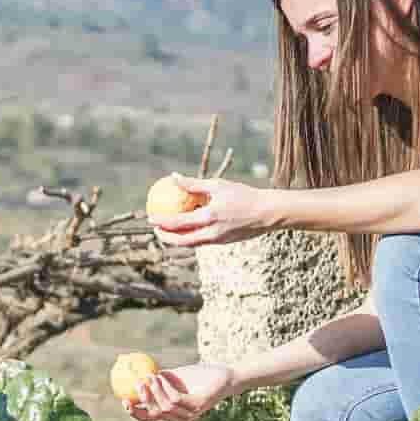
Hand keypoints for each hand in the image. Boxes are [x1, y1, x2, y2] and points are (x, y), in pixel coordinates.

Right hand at [126, 362, 234, 420]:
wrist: (225, 375)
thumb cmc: (200, 375)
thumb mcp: (174, 376)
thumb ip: (157, 378)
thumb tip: (135, 371)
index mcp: (172, 412)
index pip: (149, 417)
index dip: (134, 412)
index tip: (123, 399)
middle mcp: (180, 416)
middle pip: (154, 415)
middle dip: (142, 401)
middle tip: (135, 385)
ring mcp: (190, 413)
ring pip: (165, 407)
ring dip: (155, 390)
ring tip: (151, 374)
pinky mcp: (199, 406)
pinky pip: (176, 399)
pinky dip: (167, 387)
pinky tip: (163, 375)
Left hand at [148, 174, 275, 247]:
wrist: (269, 212)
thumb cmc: (244, 194)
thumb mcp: (218, 185)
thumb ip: (194, 184)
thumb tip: (173, 176)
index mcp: (209, 217)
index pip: (177, 223)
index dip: (161, 222)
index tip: (150, 218)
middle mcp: (212, 232)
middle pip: (181, 241)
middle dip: (165, 238)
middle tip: (156, 230)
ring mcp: (218, 240)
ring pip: (192, 244)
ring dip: (178, 239)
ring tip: (169, 231)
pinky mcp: (225, 243)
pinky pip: (203, 242)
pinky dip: (192, 237)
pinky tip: (189, 229)